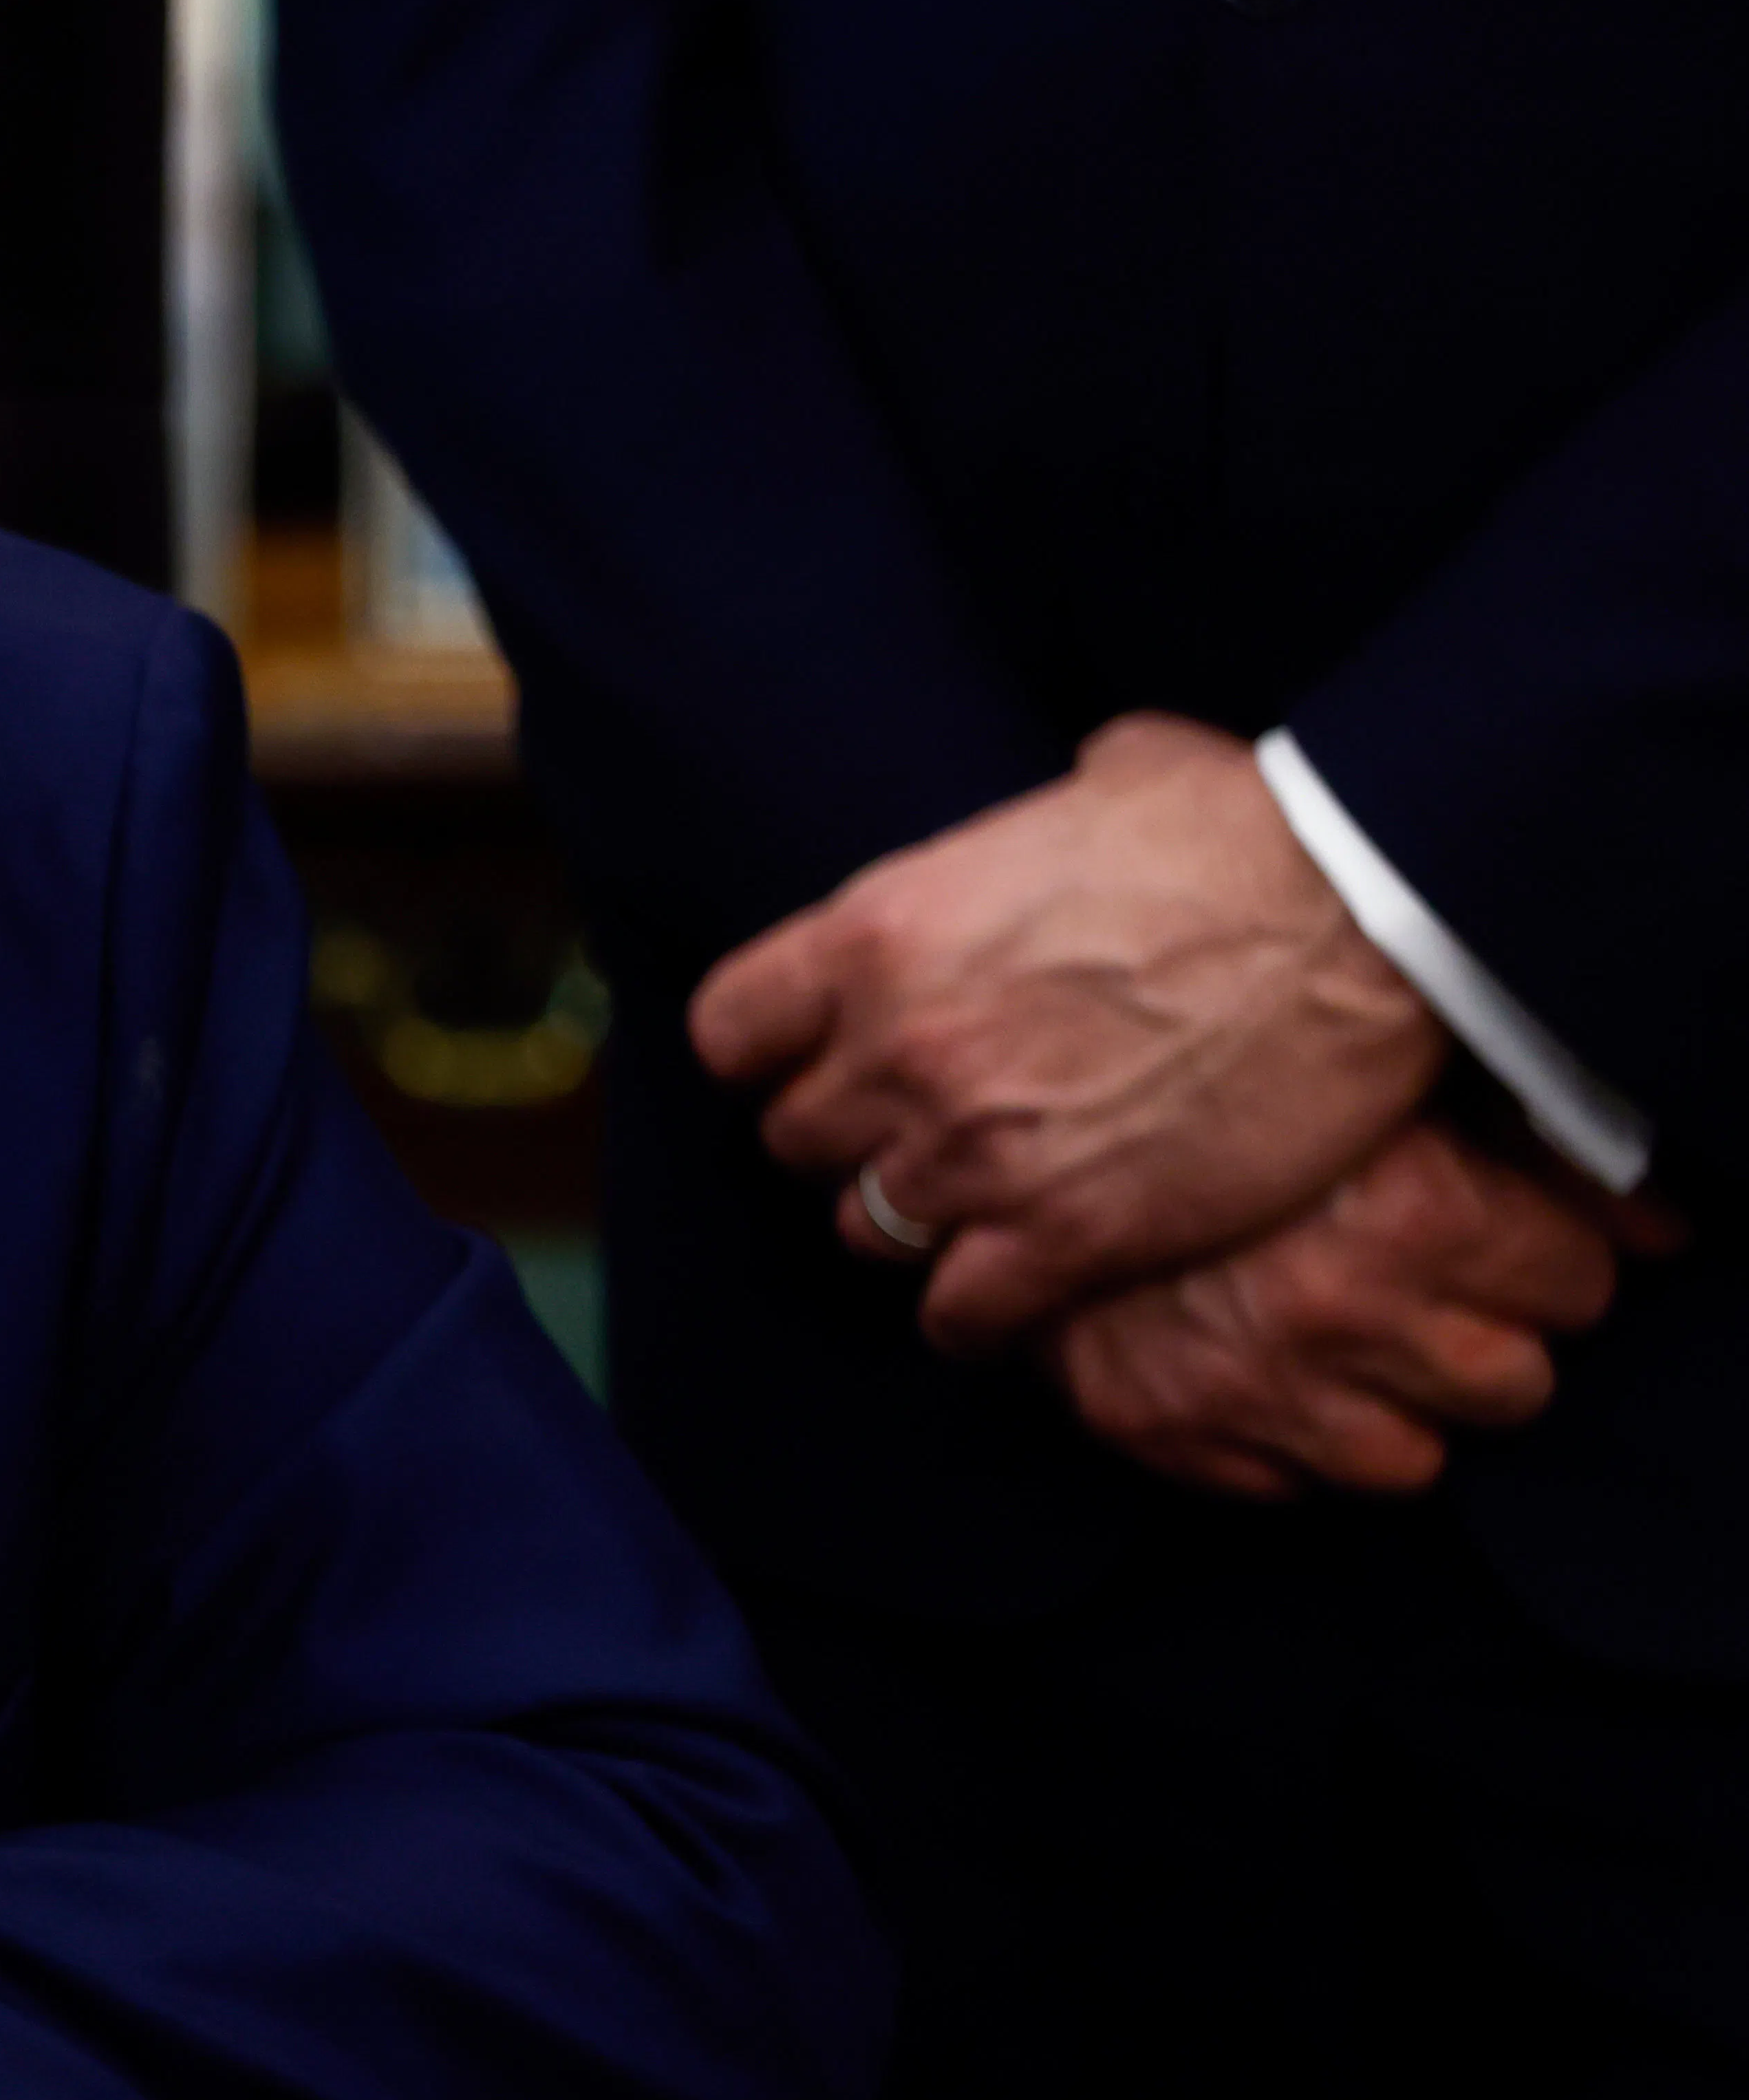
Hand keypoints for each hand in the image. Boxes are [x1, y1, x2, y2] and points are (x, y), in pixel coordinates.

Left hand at [690, 712, 1447, 1351]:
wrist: (1369, 915)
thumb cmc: (1247, 828)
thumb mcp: (1101, 783)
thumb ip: (1028, 823)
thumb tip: (1065, 796)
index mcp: (878, 935)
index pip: (731, 1030)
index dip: (772, 1052)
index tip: (817, 1057)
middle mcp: (900, 1051)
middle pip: (797, 1138)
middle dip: (853, 1136)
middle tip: (923, 1127)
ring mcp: (976, 1153)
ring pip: (865, 1231)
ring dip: (912, 1221)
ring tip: (975, 1202)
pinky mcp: (1067, 1236)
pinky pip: (958, 1316)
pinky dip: (976, 1311)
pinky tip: (1014, 1286)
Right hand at [1047, 1121, 1675, 1497]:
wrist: (1005, 1112)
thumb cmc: (1208, 1070)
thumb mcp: (1392, 1070)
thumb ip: (1543, 1133)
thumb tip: (1667, 1221)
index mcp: (1417, 1208)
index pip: (1580, 1283)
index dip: (1546, 1253)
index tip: (1508, 1234)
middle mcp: (1343, 1311)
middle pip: (1516, 1384)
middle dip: (1490, 1336)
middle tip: (1439, 1286)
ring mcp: (1253, 1389)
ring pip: (1416, 1462)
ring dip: (1398, 1404)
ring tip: (1358, 1337)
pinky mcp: (1168, 1432)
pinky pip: (1290, 1489)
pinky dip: (1292, 1440)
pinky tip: (1273, 1370)